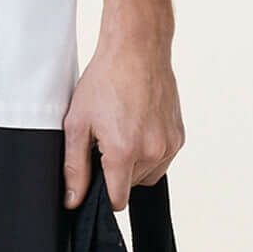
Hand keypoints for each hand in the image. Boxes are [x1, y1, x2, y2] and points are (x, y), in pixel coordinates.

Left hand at [62, 26, 184, 210]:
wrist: (136, 50)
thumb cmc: (105, 81)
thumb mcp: (77, 123)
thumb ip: (75, 168)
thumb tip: (74, 200)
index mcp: (124, 152)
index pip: (117, 201)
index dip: (102, 194)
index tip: (95, 175)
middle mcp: (152, 152)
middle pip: (131, 186)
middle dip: (116, 172)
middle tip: (105, 140)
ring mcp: (169, 145)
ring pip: (148, 175)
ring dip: (133, 164)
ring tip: (122, 131)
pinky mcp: (179, 137)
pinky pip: (162, 160)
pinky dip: (149, 152)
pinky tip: (137, 127)